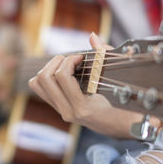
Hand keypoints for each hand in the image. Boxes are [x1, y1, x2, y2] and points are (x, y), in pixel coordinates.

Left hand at [28, 33, 142, 138]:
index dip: (70, 60)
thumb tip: (92, 36)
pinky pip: (41, 89)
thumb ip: (105, 56)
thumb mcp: (120, 80)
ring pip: (37, 83)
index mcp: (82, 107)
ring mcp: (61, 111)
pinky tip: (65, 73)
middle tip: (73, 59)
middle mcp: (68, 111)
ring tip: (66, 65)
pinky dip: (48, 76)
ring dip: (49, 68)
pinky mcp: (58, 108)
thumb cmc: (125, 103)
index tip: (82, 57)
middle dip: (57, 61)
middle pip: (44, 78)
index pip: (62, 77)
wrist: (123, 127)